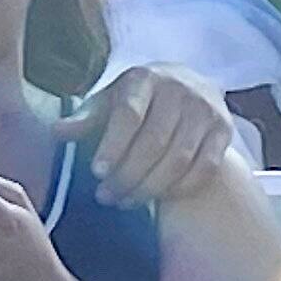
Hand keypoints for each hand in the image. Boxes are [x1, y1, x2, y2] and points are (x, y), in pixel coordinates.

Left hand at [71, 65, 240, 206]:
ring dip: (150, 187)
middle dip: (127, 175)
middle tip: (106, 197)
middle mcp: (180, 90)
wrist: (188, 85)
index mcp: (145, 78)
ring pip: (179, 159)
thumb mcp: (109, 101)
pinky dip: (180, 188)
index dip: (113, 146)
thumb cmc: (137, 99)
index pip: (129, 115)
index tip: (96, 173)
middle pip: (154, 142)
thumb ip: (85, 119)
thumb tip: (56, 132)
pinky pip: (204, 168)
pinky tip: (158, 199)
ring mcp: (206, 110)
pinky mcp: (224, 130)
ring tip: (125, 201)